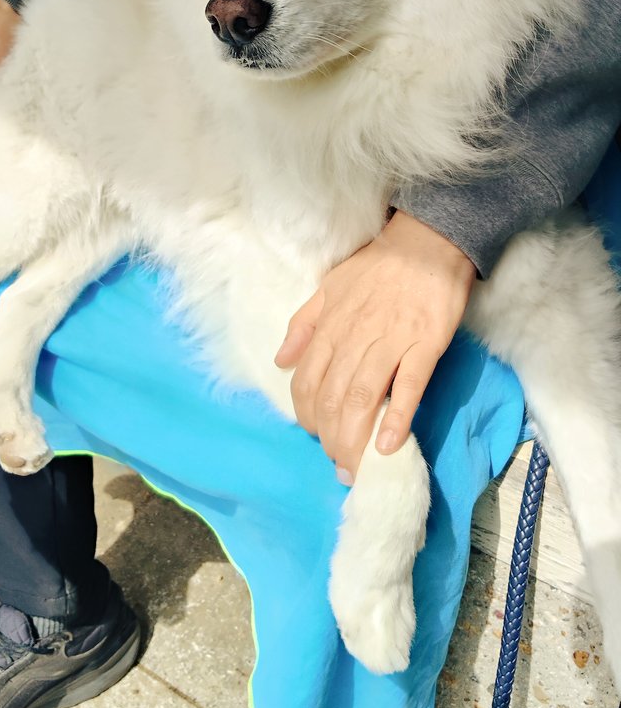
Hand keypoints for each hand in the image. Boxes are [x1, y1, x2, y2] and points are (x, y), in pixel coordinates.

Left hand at [275, 210, 474, 482]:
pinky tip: (390, 446)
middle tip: (338, 465)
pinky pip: (408, 386)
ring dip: (355, 438)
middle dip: (330, 437)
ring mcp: (390, 342)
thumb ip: (304, 324)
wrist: (428, 240)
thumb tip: (280, 361)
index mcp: (330, 325)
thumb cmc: (378, 265)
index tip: (314, 435)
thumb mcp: (329, 287)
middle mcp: (354, 337)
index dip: (306, 415)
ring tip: (355, 467)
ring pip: (363, 398)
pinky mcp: (425, 345)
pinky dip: (397, 418)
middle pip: (332, 397)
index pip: (307, 381)